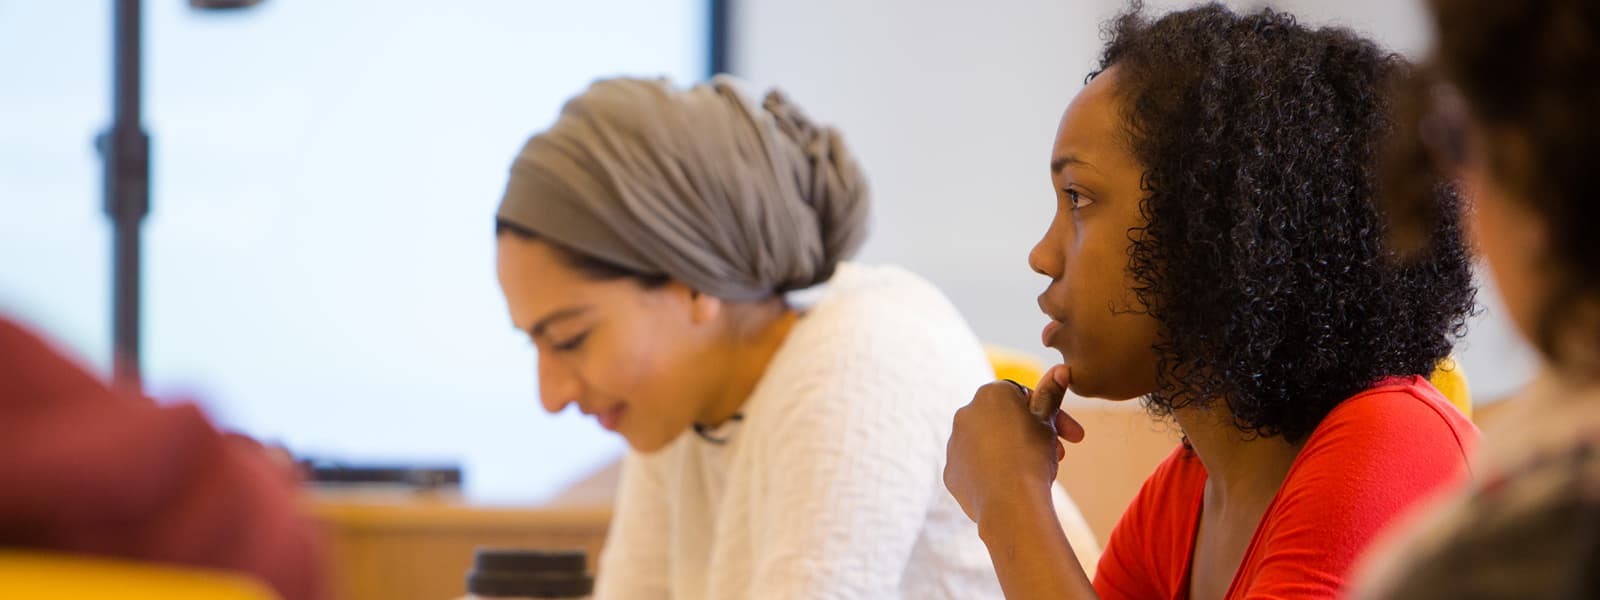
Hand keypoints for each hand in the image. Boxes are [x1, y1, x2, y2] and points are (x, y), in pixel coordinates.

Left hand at [944, 365, 1085, 526]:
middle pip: (1006, 421)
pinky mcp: (951, 472)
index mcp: (990, 394)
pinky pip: (975, 468)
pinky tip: (1011, 487)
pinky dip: (992, 473)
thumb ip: (1051, 394)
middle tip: (1060, 455)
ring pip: (990, 444)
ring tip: (1036, 473)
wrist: (1010, 504)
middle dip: (1033, 435)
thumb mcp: (1047, 423)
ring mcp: (954, 443)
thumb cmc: (1033, 457)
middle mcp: (965, 413)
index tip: (1072, 437)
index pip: (1026, 398)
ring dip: (1012, 452)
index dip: (1052, 416)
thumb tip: (1061, 369)